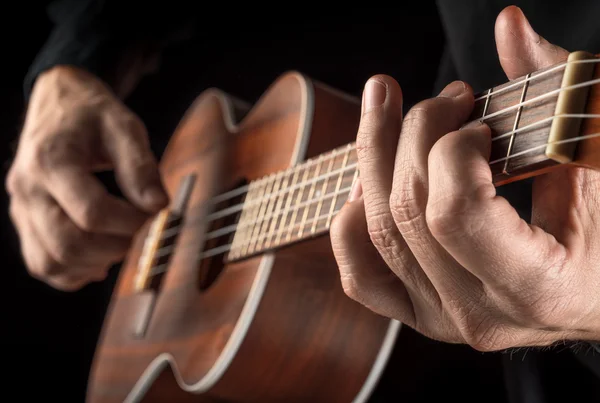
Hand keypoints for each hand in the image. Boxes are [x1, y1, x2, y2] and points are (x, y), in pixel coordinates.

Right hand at [6, 65, 167, 290]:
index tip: (153, 212)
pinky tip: (99, 260)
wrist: (58, 102)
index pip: (91, 213)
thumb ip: (141, 166)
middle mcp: (28, 189)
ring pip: (49, 262)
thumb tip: (158, 206)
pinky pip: (41, 263)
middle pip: (68, 244)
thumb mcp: (124, 126)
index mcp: (51, 161)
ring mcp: (21, 208)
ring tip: (121, 243)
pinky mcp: (25, 220)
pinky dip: (71, 272)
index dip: (130, 222)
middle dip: (114, 247)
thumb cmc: (92, 113)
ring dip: (93, 264)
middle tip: (140, 231)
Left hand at [330, 6, 599, 349]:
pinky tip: (367, 180)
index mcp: (539, 288)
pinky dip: (350, 226)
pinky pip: (361, 276)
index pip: (455, 213)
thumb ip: (554, 93)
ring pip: (377, 233)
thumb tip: (508, 26)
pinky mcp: (420, 313)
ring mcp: (443, 318)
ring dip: (374, 157)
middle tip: (447, 97)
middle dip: (416, 133)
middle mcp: (480, 315)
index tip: (478, 120)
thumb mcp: (598, 159)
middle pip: (409, 212)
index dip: (453, 148)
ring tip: (389, 109)